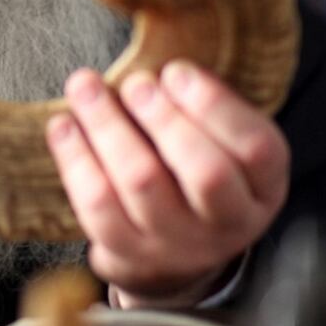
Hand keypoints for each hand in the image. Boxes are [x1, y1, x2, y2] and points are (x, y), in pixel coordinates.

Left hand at [46, 62, 290, 307]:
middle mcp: (229, 222)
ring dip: (108, 126)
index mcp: (263, 186)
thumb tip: (162, 72)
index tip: (175, 71)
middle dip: (165, 118)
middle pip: (205, 172)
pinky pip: (98, 207)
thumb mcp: (222, 141)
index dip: (214, 105)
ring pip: (142, 184)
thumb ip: (204, 107)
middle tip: (135, 82)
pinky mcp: (128, 255)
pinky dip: (76, 160)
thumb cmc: (196, 171)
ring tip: (85, 86)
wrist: (176, 253)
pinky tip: (62, 126)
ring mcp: (178, 245)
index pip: (255, 148)